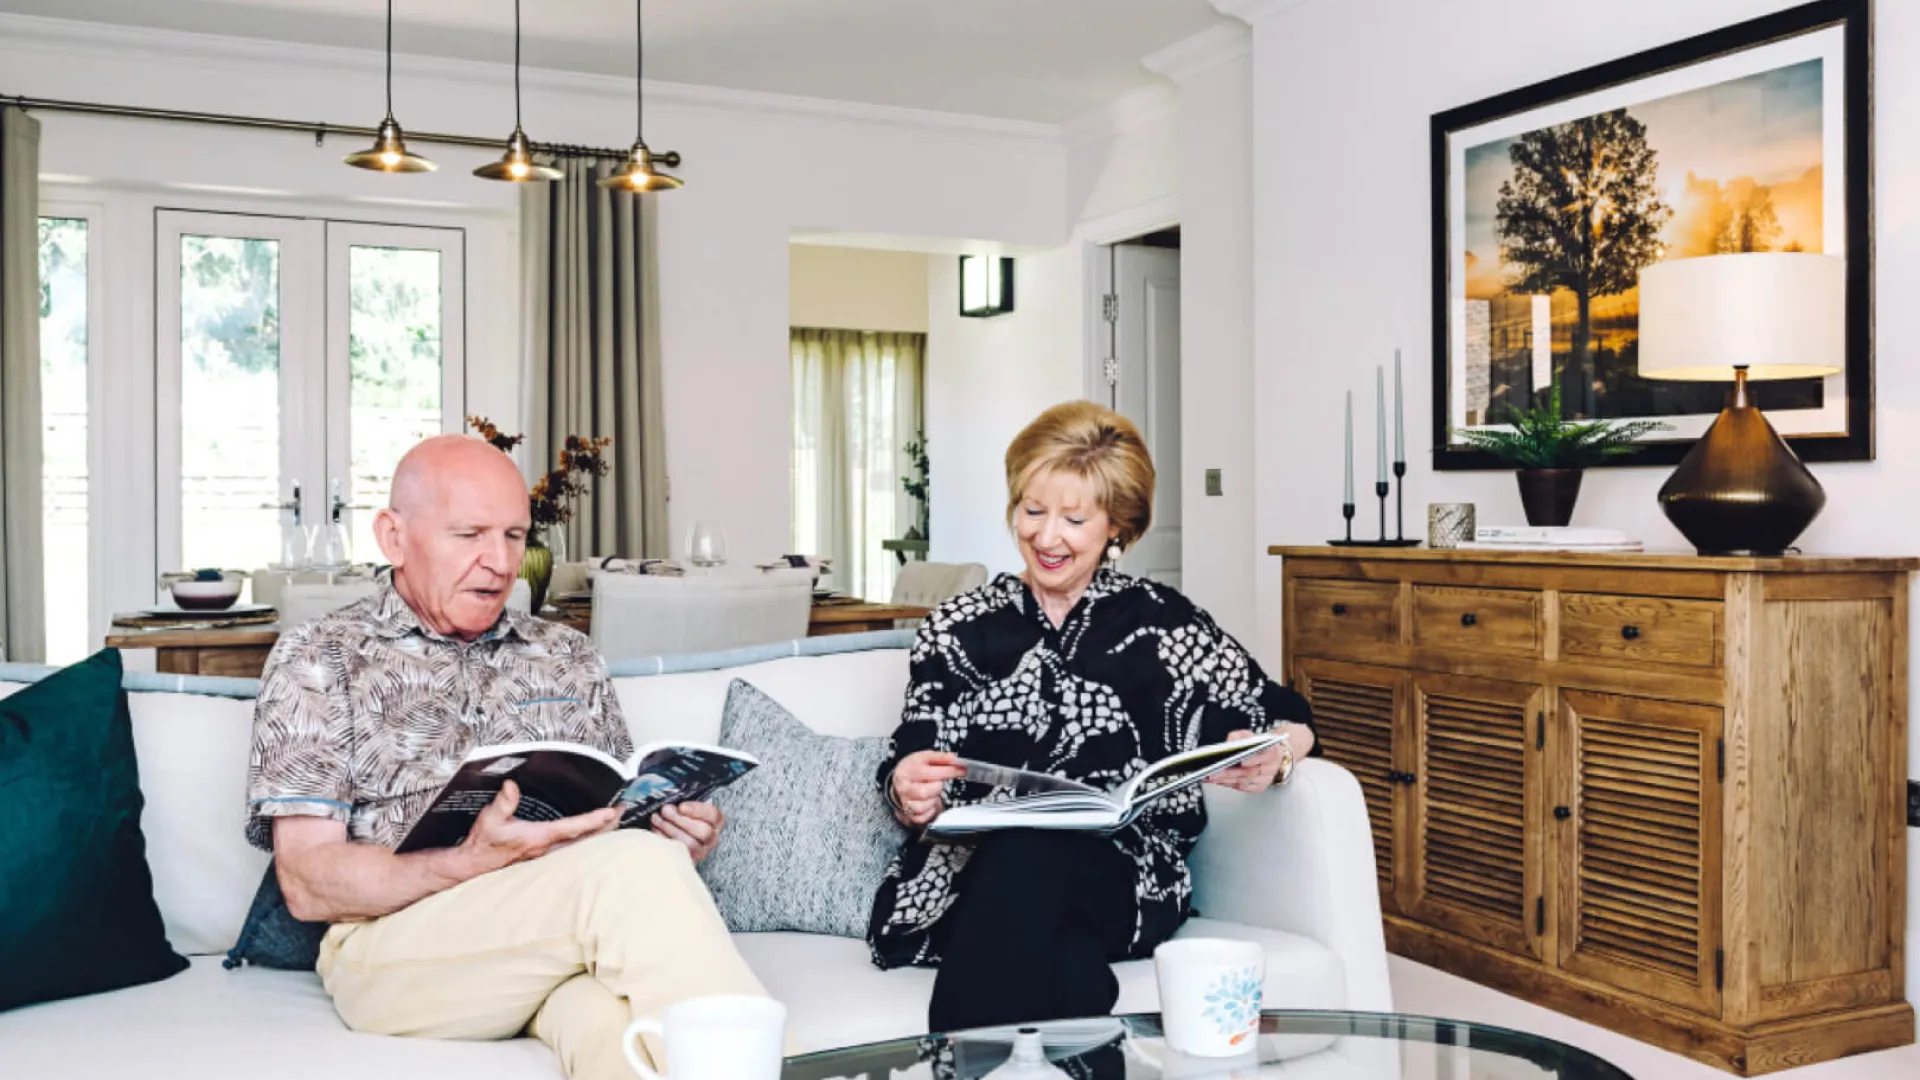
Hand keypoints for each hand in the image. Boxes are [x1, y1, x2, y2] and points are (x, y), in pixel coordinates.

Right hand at [459, 780, 618, 875]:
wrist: (474, 865)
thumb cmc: (483, 843)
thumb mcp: (490, 819)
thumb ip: (503, 802)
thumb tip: (512, 786)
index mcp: (539, 838)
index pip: (573, 827)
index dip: (593, 820)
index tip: (611, 812)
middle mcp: (548, 848)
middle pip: (586, 839)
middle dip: (607, 825)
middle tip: (624, 810)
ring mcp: (547, 854)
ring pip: (582, 845)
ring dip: (600, 833)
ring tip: (617, 819)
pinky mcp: (544, 855)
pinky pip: (573, 847)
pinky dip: (588, 839)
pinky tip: (595, 834)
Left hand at [651, 801, 724, 862]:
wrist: (670, 829)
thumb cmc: (679, 813)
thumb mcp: (684, 803)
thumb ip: (681, 798)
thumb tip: (669, 792)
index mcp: (714, 821)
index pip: (714, 815)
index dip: (698, 810)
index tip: (681, 806)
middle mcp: (711, 838)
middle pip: (704, 832)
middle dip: (681, 820)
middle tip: (665, 810)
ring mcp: (700, 852)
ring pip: (690, 844)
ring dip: (670, 830)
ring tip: (656, 819)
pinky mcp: (687, 861)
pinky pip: (678, 854)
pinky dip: (664, 840)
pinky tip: (655, 830)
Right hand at [891, 750, 966, 826]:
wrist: (901, 783)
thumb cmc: (914, 770)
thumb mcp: (924, 758)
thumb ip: (940, 758)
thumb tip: (955, 759)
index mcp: (906, 771)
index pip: (928, 772)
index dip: (948, 771)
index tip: (962, 770)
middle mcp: (903, 788)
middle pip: (924, 792)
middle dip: (937, 787)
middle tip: (937, 782)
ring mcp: (905, 803)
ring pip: (922, 807)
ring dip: (933, 799)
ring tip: (932, 791)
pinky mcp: (910, 815)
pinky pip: (923, 817)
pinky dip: (930, 810)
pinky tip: (929, 801)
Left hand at [1206, 728, 1296, 794]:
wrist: (1269, 756)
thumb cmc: (1258, 745)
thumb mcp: (1249, 735)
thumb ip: (1240, 736)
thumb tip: (1230, 742)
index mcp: (1271, 753)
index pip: (1266, 757)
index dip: (1254, 760)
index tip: (1242, 761)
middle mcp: (1270, 768)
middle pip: (1249, 772)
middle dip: (1230, 773)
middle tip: (1214, 772)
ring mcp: (1265, 779)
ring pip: (1244, 782)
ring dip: (1226, 780)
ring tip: (1211, 777)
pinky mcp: (1259, 787)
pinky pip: (1243, 788)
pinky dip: (1229, 784)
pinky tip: (1218, 781)